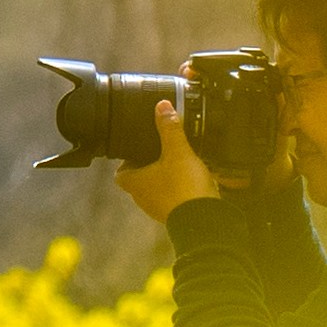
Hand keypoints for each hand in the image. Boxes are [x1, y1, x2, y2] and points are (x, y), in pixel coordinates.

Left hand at [114, 98, 220, 221]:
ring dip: (163, 178)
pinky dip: (177, 189)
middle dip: (147, 167)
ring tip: (177, 163)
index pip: (120, 173)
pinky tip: (190, 180)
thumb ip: (170, 129)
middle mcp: (142, 198)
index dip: (126, 161)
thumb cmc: (184, 187)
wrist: (206, 220)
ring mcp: (158, 209)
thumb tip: (161, 106)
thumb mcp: (178, 152)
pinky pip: (171, 198)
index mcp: (135, 183)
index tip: (137, 149)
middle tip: (160, 151)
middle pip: (138, 180)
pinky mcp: (175, 215)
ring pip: (155, 189)